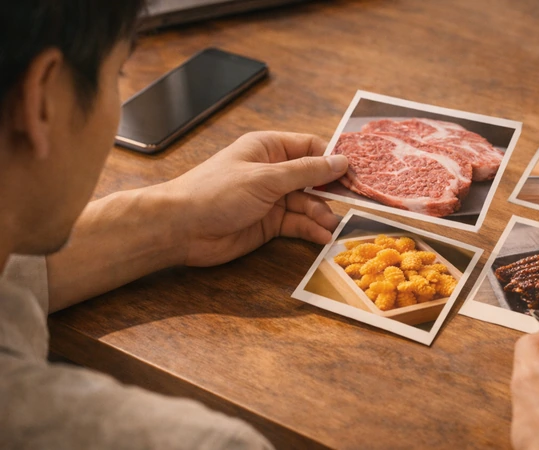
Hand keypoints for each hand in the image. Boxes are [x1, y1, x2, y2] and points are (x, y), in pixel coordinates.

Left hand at [161, 131, 347, 266]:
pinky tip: (323, 236)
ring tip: (331, 225)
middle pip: (313, 177)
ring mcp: (271, 198)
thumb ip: (306, 171)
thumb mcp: (266, 178)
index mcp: (269, 148)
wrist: (181, 228)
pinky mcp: (269, 223)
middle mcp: (272, 171)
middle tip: (353, 202)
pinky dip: (311, 229)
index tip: (355, 174)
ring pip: (308, 203)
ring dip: (322, 214)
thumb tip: (341, 161)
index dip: (334, 160)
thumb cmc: (216, 192)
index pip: (311, 148)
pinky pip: (298, 223)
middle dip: (332, 190)